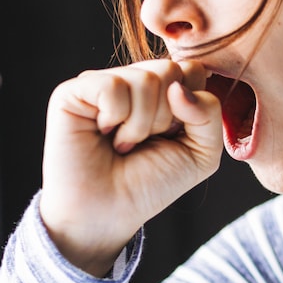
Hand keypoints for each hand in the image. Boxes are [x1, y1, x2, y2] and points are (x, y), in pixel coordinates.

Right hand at [39, 59, 221, 275]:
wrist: (109, 212)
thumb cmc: (150, 183)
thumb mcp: (201, 153)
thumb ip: (209, 114)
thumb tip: (178, 87)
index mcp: (162, 89)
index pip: (192, 69)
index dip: (191, 108)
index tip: (172, 136)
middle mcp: (132, 79)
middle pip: (172, 69)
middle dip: (167, 118)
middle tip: (144, 142)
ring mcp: (103, 82)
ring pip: (145, 79)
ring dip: (141, 125)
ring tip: (124, 144)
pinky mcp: (74, 91)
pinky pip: (112, 87)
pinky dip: (116, 119)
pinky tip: (104, 134)